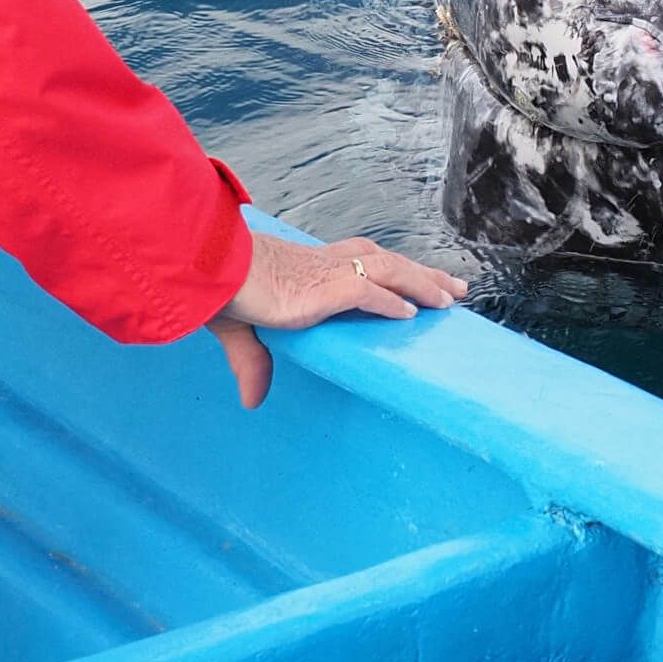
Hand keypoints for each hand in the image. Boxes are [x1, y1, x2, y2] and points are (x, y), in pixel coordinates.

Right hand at [206, 232, 467, 408]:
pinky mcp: (325, 288)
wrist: (207, 269)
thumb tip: (252, 401)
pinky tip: (411, 315)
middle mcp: (324, 264)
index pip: (361, 260)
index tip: (414, 277)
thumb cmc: (218, 287)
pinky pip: (369, 292)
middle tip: (454, 287)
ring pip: (389, 271)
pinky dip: (391, 303)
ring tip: (450, 299)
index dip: (390, 269)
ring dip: (421, 284)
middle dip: (422, 273)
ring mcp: (327, 274)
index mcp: (309, 266)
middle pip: (387, 262)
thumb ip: (252, 363)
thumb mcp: (240, 329)